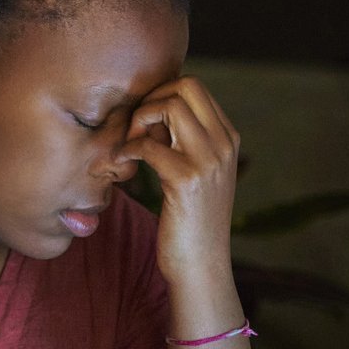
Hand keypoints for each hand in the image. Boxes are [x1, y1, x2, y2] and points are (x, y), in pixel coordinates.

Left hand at [116, 76, 240, 286]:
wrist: (202, 263)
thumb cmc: (189, 219)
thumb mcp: (194, 172)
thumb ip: (183, 140)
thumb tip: (154, 110)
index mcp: (228, 137)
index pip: (194, 86)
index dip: (160, 96)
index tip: (143, 124)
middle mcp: (225, 143)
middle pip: (185, 85)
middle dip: (150, 100)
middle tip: (134, 131)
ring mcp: (209, 159)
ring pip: (169, 106)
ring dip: (138, 121)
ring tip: (128, 147)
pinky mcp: (187, 179)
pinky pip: (148, 145)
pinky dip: (126, 150)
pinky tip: (120, 165)